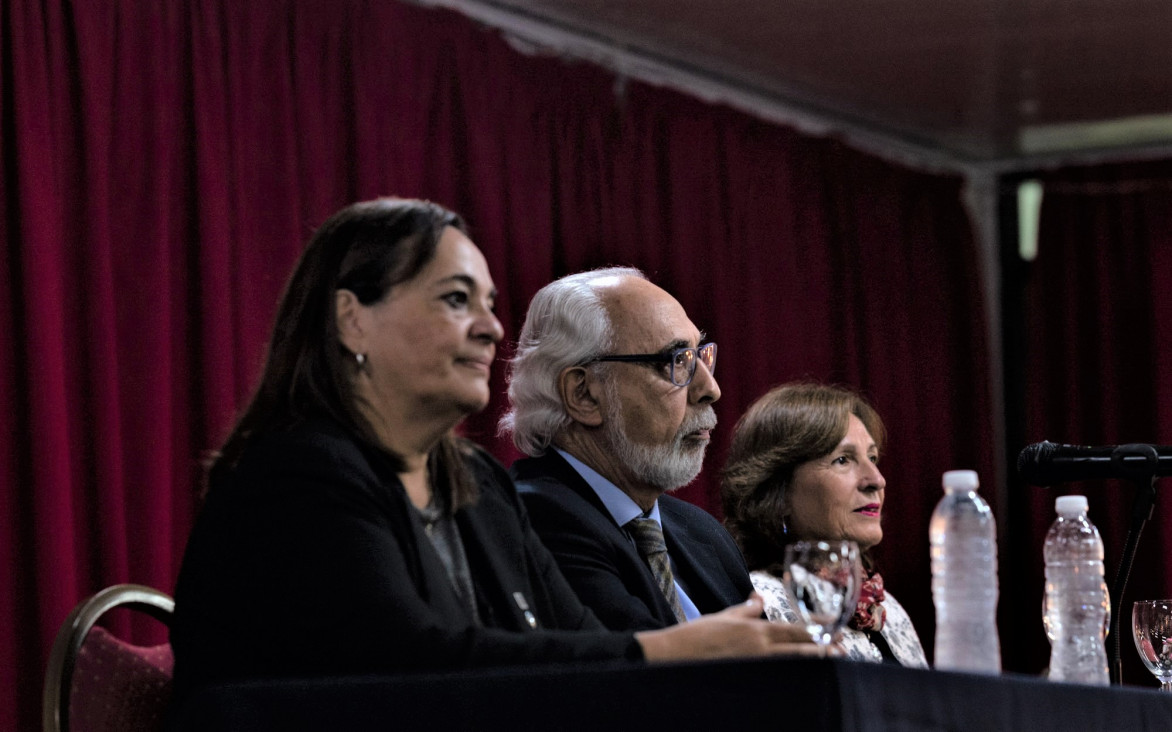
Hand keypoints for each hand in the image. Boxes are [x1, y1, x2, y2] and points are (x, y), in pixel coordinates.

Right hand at [634, 594, 824, 662]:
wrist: (675, 656)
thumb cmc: (697, 635)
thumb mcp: (723, 616)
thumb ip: (746, 609)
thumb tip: (759, 598)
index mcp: (756, 631)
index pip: (796, 629)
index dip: (818, 629)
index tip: (834, 628)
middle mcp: (761, 650)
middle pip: (801, 649)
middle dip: (824, 648)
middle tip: (843, 648)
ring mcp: (757, 667)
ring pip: (794, 665)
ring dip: (814, 662)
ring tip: (833, 661)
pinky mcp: (750, 680)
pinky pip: (778, 678)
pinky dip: (794, 676)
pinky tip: (804, 677)